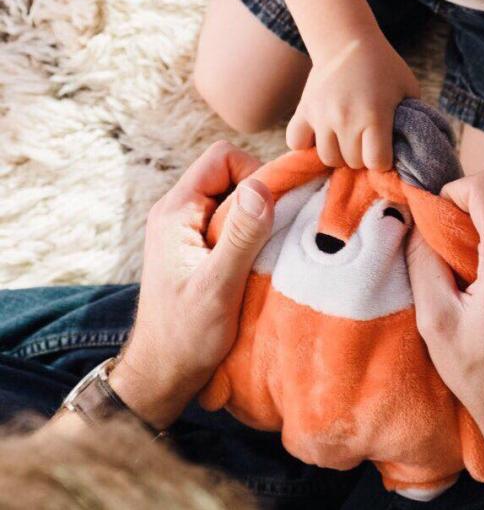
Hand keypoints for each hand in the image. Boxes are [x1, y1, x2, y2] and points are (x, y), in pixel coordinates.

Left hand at [108, 141, 274, 429]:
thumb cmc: (186, 335)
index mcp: (176, 211)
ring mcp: (186, 229)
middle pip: (230, 174)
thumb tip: (264, 186)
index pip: (222, 158)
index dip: (254, 174)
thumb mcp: (218, 286)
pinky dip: (250, 235)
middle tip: (272, 236)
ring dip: (256, 219)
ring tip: (264, 253)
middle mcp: (178, 212)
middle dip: (259, 198)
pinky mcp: (196, 246)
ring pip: (233, 198)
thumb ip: (241, 235)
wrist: (162, 373)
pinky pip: (231, 221)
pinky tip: (257, 263)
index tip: (272, 210)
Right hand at [286, 33, 419, 169]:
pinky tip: (320, 136)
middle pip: (352, 162)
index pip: (376, 162)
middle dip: (362, 156)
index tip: (385, 150)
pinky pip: (296, 142)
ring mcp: (321, 116)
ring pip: (328, 158)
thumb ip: (413, 119)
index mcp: (374, 115)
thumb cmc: (383, 65)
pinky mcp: (303, 110)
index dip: (383, 161)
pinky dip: (306, 144)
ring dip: (339, 154)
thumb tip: (411, 147)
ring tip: (347, 139)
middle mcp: (345, 119)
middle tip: (366, 141)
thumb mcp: (407, 88)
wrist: (346, 41)